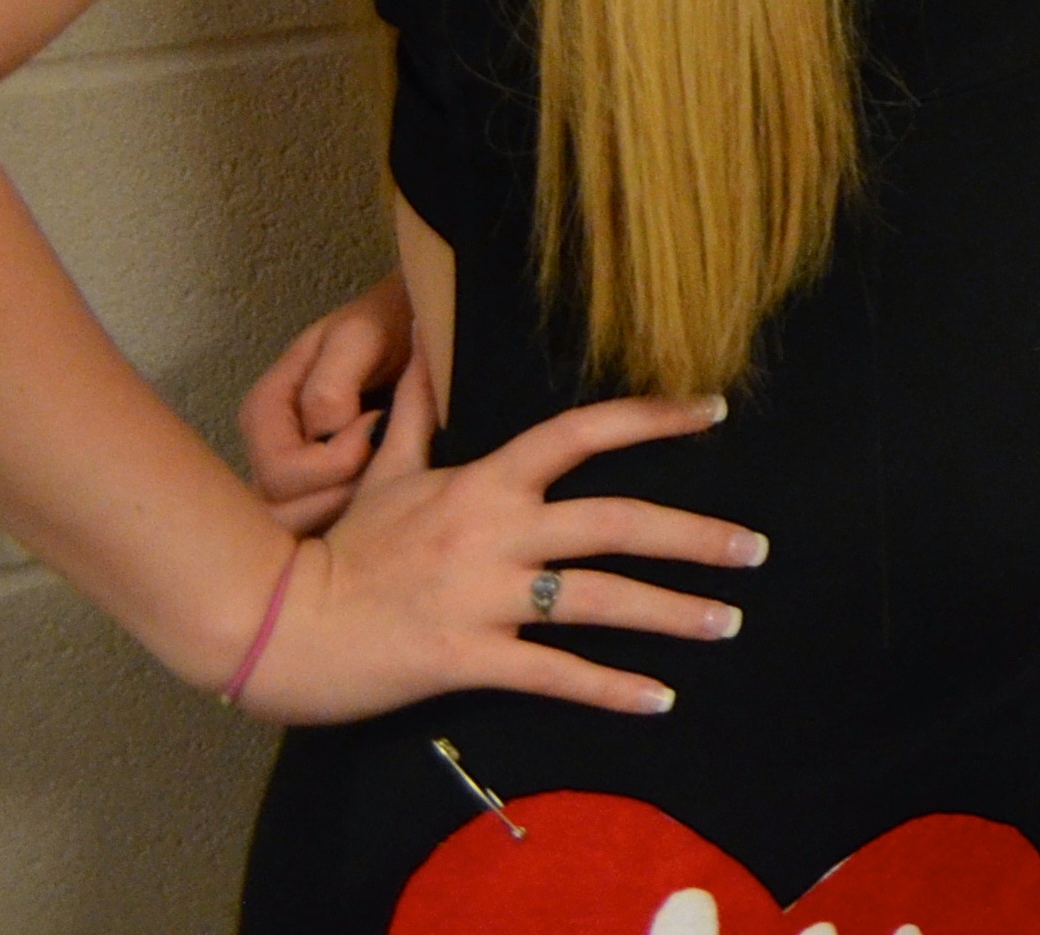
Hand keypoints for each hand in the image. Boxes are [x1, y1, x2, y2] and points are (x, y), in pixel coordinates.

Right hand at [235, 354, 765, 726]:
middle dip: (695, 536)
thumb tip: (420, 350)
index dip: (651, 417)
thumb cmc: (334, 549)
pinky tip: (660, 698)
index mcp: (485, 481)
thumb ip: (414, 418)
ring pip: (600, 599)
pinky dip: (612, 687)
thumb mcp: (383, 474)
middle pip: (617, 523)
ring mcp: (483, 595)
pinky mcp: (466, 655)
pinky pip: (555, 673)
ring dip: (674, 613)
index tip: (714, 410)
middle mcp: (496, 531)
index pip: (581, 433)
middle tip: (756, 550)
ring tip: (730, 622)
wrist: (273, 621)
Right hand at [238, 275, 416, 532]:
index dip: (334, 462)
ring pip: (302, 524)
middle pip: (284, 509)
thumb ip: (331, 384)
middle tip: (387, 459)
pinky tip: (389, 492)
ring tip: (389, 473)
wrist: (413, 324)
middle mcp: (267, 449)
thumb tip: (323, 434)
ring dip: (350, 510)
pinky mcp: (318, 488)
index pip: (280, 473)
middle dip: (341, 494)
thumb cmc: (384, 324)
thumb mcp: (359, 335)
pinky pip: (324, 524)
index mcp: (264, 412)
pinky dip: (358, 516)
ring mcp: (289, 474)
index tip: (377, 425)